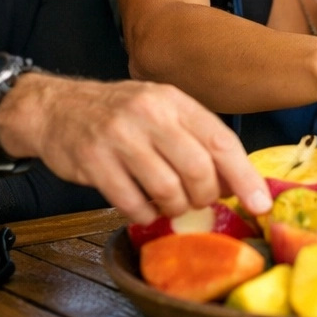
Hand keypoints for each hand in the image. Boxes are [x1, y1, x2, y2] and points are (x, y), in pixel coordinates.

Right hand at [0, 73, 269, 223]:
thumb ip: (197, 140)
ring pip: (168, 190)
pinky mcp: (94, 162)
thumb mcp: (162, 112)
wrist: (55, 107)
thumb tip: (236, 182)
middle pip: (198, 170)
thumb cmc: (120, 115)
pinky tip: (143, 208)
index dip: (245, 177)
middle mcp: (150, 114)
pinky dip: (144, 214)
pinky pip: (133, 203)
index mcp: (175, 101)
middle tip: (199, 201)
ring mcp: (120, 138)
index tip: (262, 204)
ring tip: (169, 205)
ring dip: (175, 208)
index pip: (221, 142)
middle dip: (205, 196)